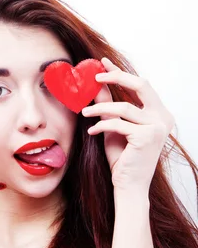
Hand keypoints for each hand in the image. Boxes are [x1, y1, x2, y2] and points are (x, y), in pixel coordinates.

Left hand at [81, 57, 174, 196]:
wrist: (128, 184)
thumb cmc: (123, 157)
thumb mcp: (114, 126)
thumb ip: (109, 106)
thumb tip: (97, 84)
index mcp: (159, 113)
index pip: (140, 85)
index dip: (120, 72)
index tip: (102, 63)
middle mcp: (163, 118)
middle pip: (140, 85)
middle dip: (116, 77)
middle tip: (95, 77)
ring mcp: (157, 127)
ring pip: (122, 107)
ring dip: (99, 109)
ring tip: (84, 113)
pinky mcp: (146, 136)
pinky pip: (117, 123)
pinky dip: (101, 126)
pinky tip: (91, 131)